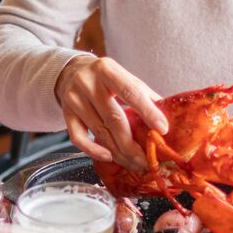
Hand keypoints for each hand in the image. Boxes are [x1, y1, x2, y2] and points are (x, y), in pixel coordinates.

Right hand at [54, 55, 167, 172]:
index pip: (131, 92)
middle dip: (132, 144)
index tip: (162, 130)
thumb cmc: (104, 79)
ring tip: (134, 163)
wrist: (70, 73)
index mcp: (107, 69)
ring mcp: (74, 99)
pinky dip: (94, 150)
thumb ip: (143, 94)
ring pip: (99, 132)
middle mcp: (87, 82)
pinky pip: (78, 138)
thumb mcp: (123, 77)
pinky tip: (108, 157)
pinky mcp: (65, 114)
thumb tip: (166, 118)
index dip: (148, 112)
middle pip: (114, 118)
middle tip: (146, 161)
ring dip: (118, 152)